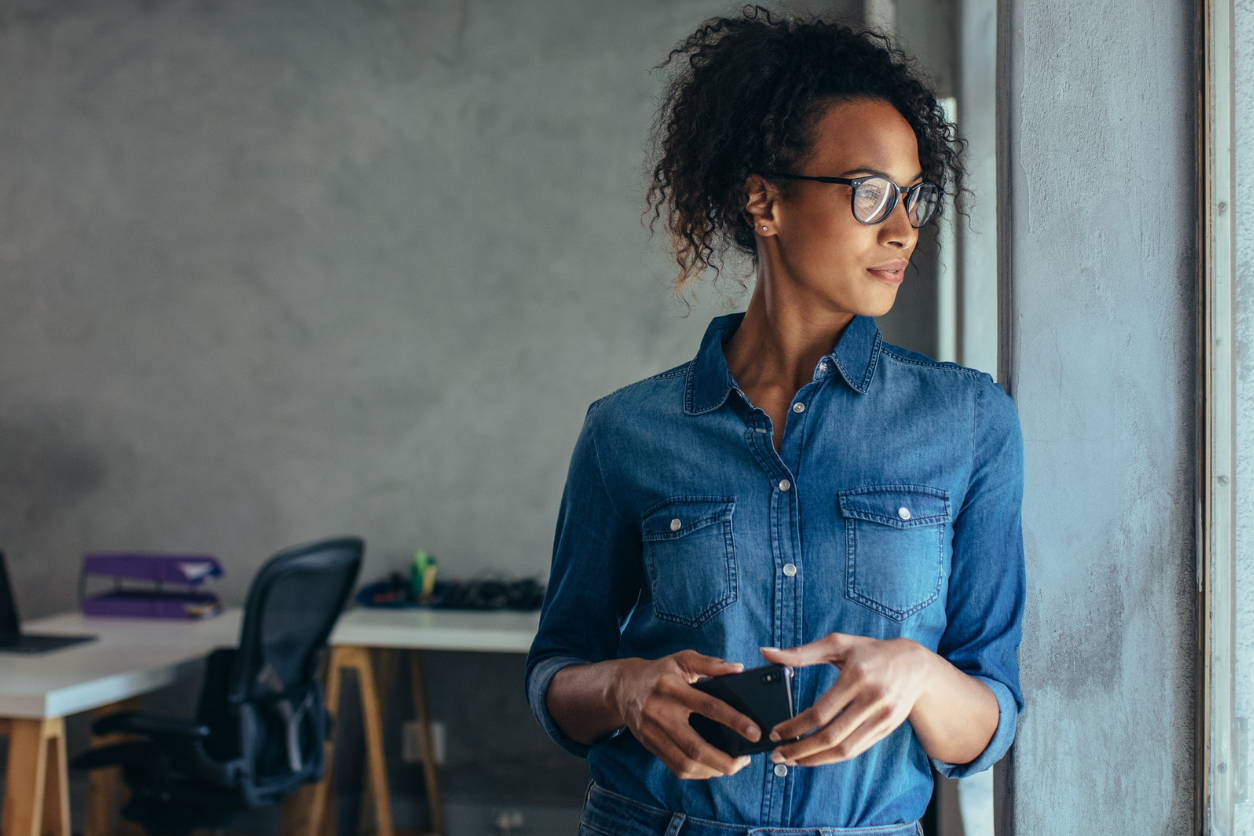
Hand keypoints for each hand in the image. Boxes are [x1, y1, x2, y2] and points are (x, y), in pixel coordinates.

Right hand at [611, 650, 760, 779]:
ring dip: (712, 770)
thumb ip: (710, 664)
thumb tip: (737, 669)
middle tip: (745, 759)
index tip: (754, 731)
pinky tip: (712, 768)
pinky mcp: (650, 745)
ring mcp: (653, 732)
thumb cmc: (659, 672)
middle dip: (724, 759)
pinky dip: (697, 773)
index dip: (734, 720)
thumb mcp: (682, 659)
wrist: (623, 687)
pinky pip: (675, 767)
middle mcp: (660, 711)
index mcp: (671, 686)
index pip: (708, 706)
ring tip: (732, 766)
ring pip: (685, 762)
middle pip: (695, 745)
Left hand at [760, 634, 931, 766]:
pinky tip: (816, 757)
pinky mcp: (887, 730)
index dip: (795, 726)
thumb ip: (800, 652)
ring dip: (816, 759)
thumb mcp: (838, 644)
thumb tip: (766, 653)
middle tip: (778, 754)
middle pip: (831, 736)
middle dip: (801, 749)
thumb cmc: (871, 652)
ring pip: (845, 749)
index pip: (821, 712)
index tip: (776, 733)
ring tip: (793, 761)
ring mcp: (882, 718)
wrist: (916, 666)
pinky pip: (857, 750)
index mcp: (856, 677)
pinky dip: (834, 757)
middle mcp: (872, 700)